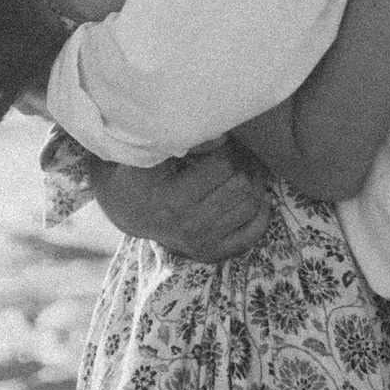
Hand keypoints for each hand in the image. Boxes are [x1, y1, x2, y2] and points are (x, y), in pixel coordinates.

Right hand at [90, 142, 274, 262]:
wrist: (129, 211)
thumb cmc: (139, 174)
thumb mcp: (149, 155)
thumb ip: (183, 143)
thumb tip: (221, 138)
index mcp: (174, 199)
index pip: (223, 166)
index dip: (227, 148)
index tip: (221, 141)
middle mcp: (190, 225)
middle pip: (241, 185)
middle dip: (244, 163)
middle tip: (238, 153)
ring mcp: (203, 241)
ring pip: (251, 206)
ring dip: (255, 183)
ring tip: (245, 168)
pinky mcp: (212, 252)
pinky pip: (252, 233)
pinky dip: (260, 212)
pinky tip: (254, 195)